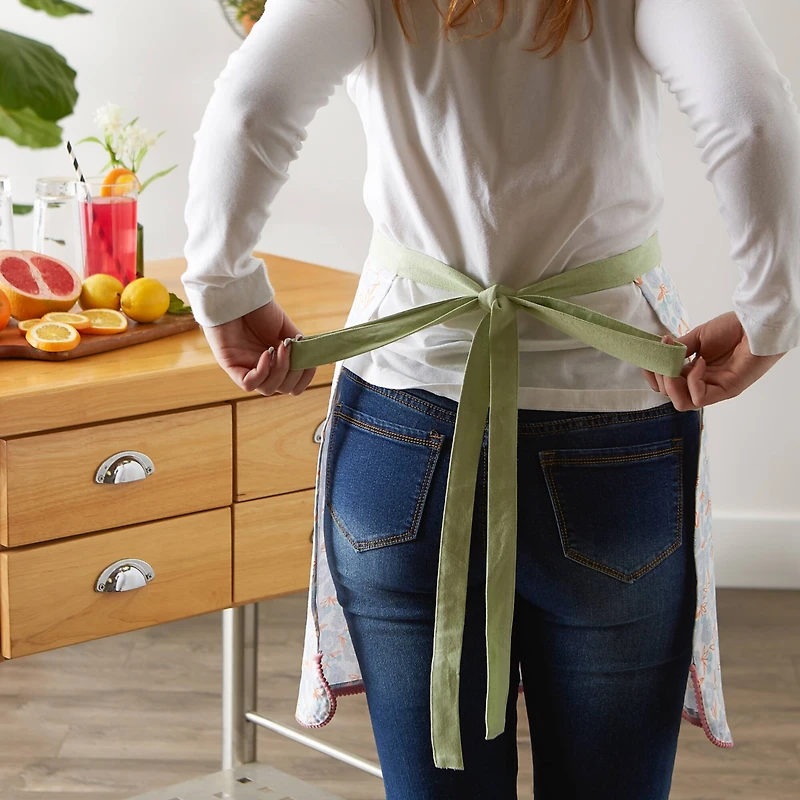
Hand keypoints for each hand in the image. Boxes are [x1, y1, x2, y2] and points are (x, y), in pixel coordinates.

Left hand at [202, 299, 315, 395]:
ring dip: (280, 370)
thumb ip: (300, 348)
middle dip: (294, 373)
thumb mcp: (286, 330)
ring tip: (280, 347)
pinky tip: (267, 353)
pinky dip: (263, 372)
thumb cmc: (259, 310)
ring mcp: (246, 369)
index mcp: (276, 362)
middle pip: (283, 389)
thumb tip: (313, 362)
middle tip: (292, 350)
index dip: (303, 380)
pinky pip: (249, 384)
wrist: (237, 296)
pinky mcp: (231, 366)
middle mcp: (262, 369)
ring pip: (268, 389)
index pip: (292, 385)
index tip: (310, 364)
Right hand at [641, 311, 786, 409]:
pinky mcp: (726, 391)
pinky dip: (692, 380)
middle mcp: (702, 384)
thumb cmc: (732, 328)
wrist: (755, 324)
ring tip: (674, 366)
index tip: (649, 359)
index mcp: (694, 373)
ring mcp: (714, 389)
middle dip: (659, 378)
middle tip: (662, 359)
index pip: (667, 386)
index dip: (653, 376)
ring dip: (671, 385)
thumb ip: (678, 349)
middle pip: (671, 396)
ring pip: (682, 404)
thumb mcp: (697, 337)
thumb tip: (659, 353)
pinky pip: (699, 398)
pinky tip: (700, 362)